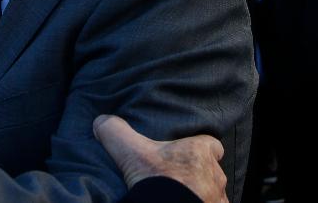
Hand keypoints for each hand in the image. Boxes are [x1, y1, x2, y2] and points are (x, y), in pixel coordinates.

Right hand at [93, 115, 226, 202]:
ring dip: (200, 192)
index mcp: (200, 151)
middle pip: (210, 169)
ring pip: (212, 191)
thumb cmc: (156, 180)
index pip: (212, 144)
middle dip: (197, 173)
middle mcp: (215, 174)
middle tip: (176, 178)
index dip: (200, 148)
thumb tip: (100, 121)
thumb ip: (115, 131)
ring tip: (180, 195)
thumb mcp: (129, 151)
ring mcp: (217, 197)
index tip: (184, 153)